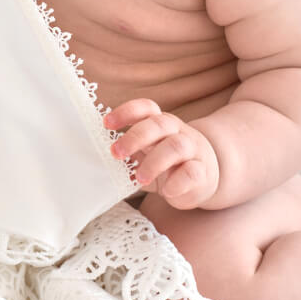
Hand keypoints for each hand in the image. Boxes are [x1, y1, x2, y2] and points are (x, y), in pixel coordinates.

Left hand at [103, 98, 218, 209]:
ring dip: (154, 162)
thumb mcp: (147, 154)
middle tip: (116, 153)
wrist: (205, 177)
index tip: (107, 124)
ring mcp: (193, 151)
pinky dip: (178, 181)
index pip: (146, 108)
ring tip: (139, 178)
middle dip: (135, 137)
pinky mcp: (203, 173)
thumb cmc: (167, 164)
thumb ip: (128, 153)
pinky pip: (193, 172)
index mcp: (160, 124)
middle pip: (159, 124)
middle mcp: (177, 132)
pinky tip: (167, 191)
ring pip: (176, 146)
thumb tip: (95, 158)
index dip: (126, 112)